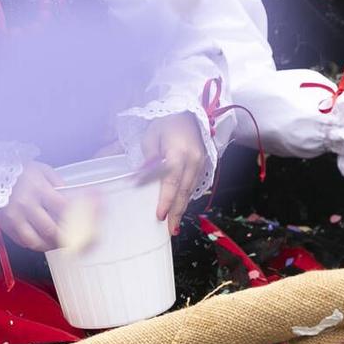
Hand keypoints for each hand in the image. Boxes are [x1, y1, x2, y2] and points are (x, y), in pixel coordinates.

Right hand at [0, 161, 67, 251]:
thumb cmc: (18, 171)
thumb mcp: (41, 169)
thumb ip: (58, 183)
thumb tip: (71, 198)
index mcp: (38, 188)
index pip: (62, 208)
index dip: (76, 218)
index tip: (83, 223)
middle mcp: (26, 205)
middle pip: (50, 230)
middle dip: (64, 238)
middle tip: (72, 240)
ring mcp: (14, 217)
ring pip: (35, 241)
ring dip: (49, 246)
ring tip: (56, 244)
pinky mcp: (4, 225)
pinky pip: (21, 241)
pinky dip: (33, 244)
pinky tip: (40, 241)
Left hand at [137, 112, 207, 234]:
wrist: (189, 112)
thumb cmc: (167, 122)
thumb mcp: (152, 136)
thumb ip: (149, 158)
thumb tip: (140, 178)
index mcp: (179, 152)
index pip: (172, 181)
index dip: (166, 200)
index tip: (160, 215)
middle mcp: (193, 160)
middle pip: (184, 191)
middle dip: (176, 212)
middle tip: (170, 231)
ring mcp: (201, 163)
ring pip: (190, 190)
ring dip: (182, 208)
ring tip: (174, 226)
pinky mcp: (203, 165)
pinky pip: (193, 185)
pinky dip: (186, 198)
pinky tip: (179, 208)